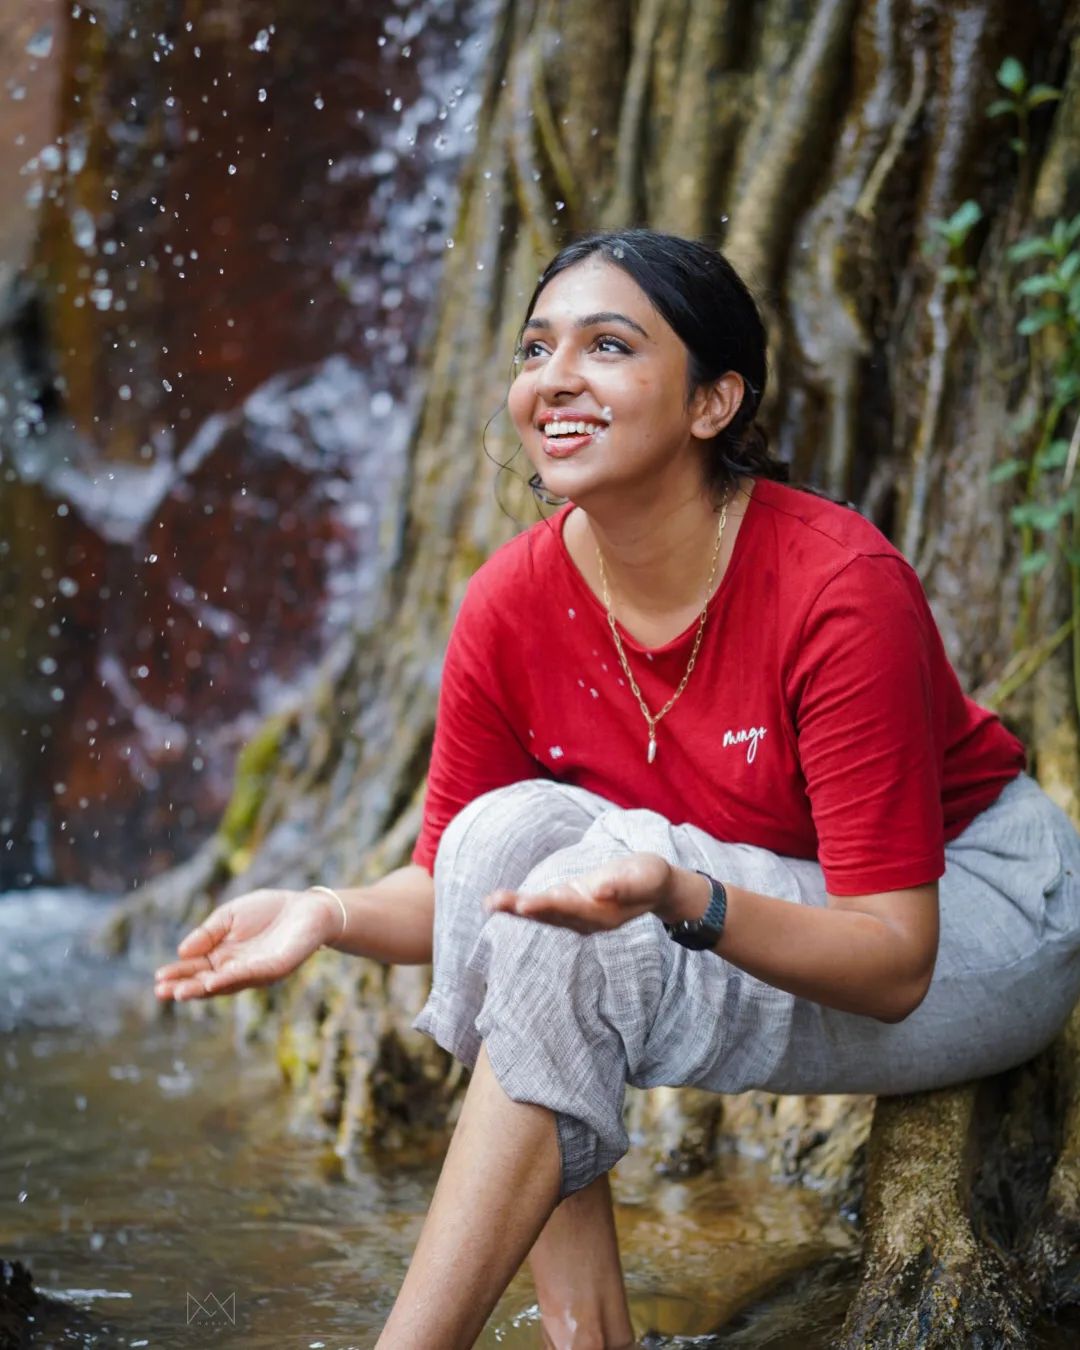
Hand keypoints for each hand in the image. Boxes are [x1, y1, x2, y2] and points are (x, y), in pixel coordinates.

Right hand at [153, 888, 339, 1001]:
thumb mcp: (229, 915)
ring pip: (226, 984)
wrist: (308, 906)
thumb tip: (181, 950)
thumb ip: (207, 933)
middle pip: (207, 982)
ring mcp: (256, 972)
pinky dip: (231, 979)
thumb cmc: (269, 910)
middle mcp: (238, 969)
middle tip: (161, 993)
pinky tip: (213, 981)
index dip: (178, 974)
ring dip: (202, 989)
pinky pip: (251, 975)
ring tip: (180, 993)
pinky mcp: (275, 968)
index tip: (158, 979)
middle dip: (184, 988)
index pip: (197, 969)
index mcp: (225, 957)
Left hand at [483, 851, 674, 935]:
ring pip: (542, 913)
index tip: (524, 904)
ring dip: (515, 908)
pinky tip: (502, 902)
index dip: (546, 906)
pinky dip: (522, 905)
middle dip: (521, 908)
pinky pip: (543, 907)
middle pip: (549, 915)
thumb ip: (622, 886)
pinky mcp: (572, 904)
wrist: (655, 886)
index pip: (570, 909)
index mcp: (602, 913)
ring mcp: (577, 914)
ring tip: (490, 902)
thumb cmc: (651, 878)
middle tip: (494, 903)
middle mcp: (586, 919)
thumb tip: (598, 891)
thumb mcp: (645, 877)